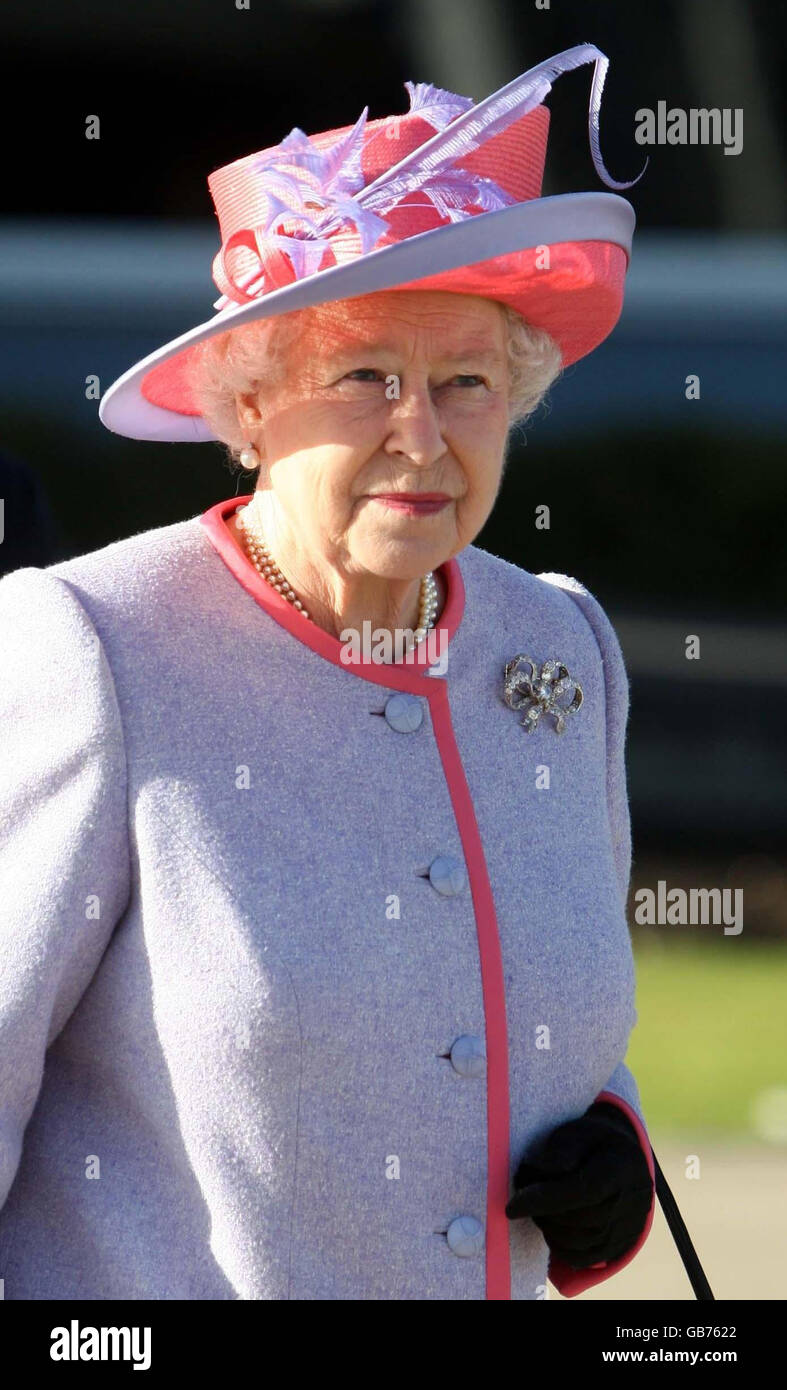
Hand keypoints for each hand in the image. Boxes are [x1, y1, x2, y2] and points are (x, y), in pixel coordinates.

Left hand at [505, 1102, 653, 1268]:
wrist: (628, 1161)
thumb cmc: (596, 1142)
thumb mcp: (581, 1130)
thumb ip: (564, 1146)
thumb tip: (545, 1169)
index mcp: (620, 1168)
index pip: (582, 1190)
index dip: (544, 1200)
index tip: (511, 1207)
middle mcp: (630, 1202)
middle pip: (578, 1219)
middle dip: (542, 1212)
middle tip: (522, 1199)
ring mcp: (628, 1227)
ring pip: (579, 1242)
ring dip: (549, 1228)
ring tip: (537, 1208)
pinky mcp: (620, 1245)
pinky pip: (585, 1257)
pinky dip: (560, 1247)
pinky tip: (550, 1226)